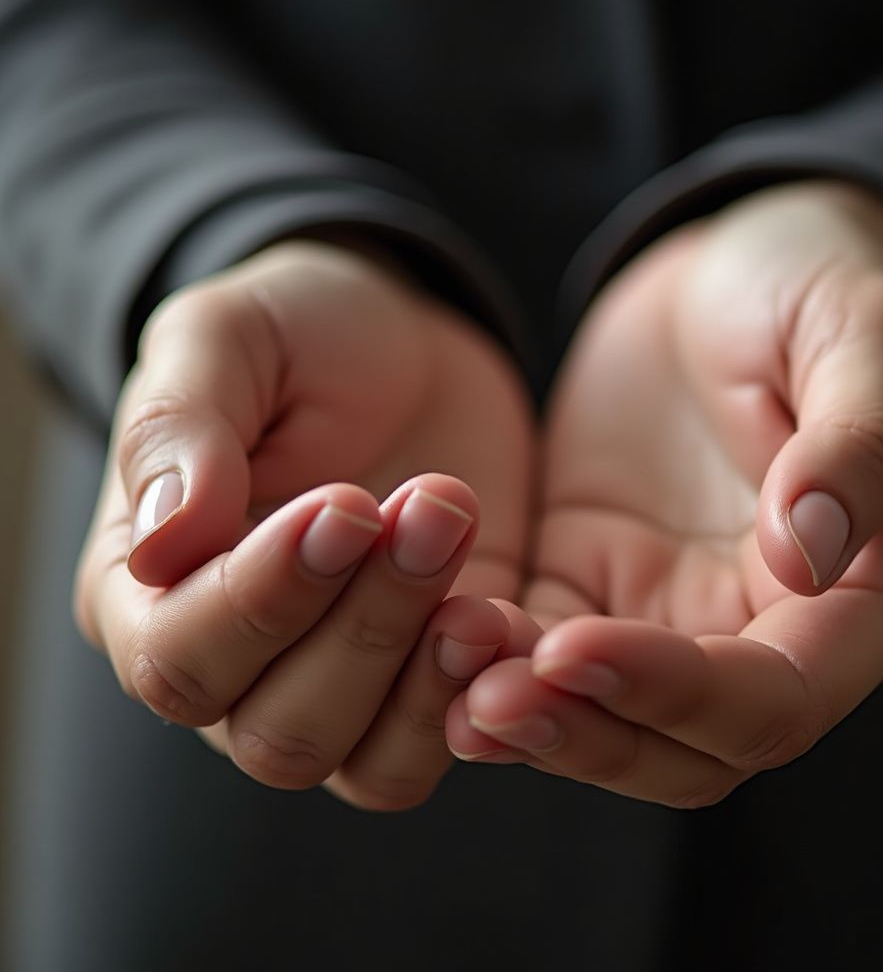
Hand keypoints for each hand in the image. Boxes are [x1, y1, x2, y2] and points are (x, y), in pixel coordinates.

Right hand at [74, 240, 533, 808]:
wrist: (404, 352)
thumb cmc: (300, 339)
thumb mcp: (228, 340)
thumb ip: (178, 428)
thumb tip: (162, 543)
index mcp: (149, 591)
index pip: (178, 658)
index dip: (266, 598)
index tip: (350, 503)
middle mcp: (235, 667)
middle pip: (279, 730)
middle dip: (366, 628)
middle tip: (435, 508)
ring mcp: (335, 686)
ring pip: (364, 764)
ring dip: (429, 677)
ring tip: (475, 576)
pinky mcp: (424, 681)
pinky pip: (442, 746)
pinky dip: (482, 702)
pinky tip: (511, 621)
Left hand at [448, 182, 882, 806]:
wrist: (723, 275)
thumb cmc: (811, 287)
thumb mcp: (864, 333)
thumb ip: (858, 443)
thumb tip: (812, 554)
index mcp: (877, 592)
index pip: (781, 696)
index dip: (680, 692)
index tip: (574, 646)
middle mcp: (781, 629)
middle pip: (691, 745)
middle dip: (590, 732)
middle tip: (488, 701)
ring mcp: (683, 615)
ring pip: (613, 722)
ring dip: (534, 717)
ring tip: (448, 676)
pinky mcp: (600, 585)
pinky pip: (546, 653)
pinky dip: (497, 662)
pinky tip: (436, 637)